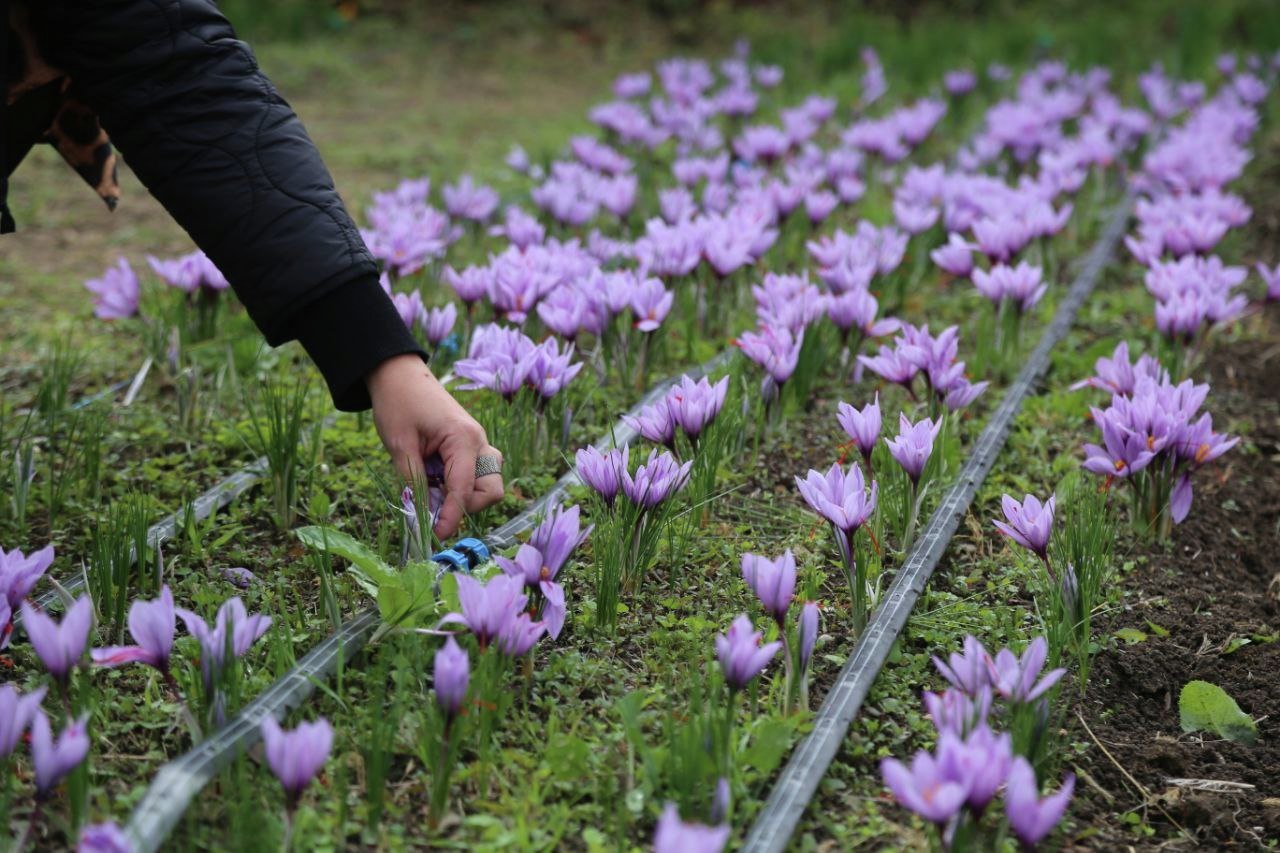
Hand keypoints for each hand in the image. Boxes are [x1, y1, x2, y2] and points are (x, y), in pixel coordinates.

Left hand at [367, 354, 503, 538]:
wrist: (399, 374)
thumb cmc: (398, 402)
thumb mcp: (399, 445)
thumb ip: (414, 481)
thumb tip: (422, 514)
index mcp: (463, 438)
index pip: (465, 489)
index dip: (452, 516)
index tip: (438, 535)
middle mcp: (478, 441)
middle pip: (491, 490)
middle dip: (466, 506)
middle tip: (435, 507)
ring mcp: (478, 443)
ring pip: (488, 483)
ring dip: (465, 496)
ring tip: (433, 491)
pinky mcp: (471, 446)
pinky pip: (476, 474)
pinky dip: (460, 486)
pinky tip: (435, 480)